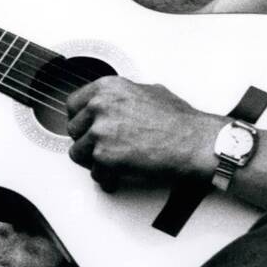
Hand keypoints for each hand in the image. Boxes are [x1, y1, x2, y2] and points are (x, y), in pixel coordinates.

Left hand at [64, 77, 222, 190]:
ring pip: (78, 153)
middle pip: (73, 129)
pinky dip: (107, 178)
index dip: (80, 119)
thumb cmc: (179, 120)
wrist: (193, 141)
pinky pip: (95, 173)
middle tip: (99, 149)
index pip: (73, 104)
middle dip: (86, 141)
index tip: (85, 128)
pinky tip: (118, 176)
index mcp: (108, 88)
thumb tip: (117, 102)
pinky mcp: (104, 156)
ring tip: (110, 165)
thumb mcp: (150, 91)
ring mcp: (100, 131)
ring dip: (93, 161)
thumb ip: (124, 96)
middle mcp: (99, 106)